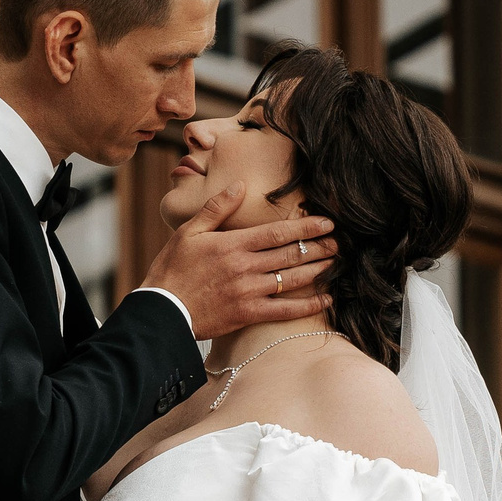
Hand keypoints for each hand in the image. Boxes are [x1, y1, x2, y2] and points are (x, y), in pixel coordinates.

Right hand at [144, 184, 338, 340]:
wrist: (162, 311)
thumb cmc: (173, 269)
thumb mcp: (189, 231)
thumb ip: (216, 208)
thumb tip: (239, 186)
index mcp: (233, 245)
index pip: (278, 232)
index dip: (306, 226)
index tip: (327, 222)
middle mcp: (245, 267)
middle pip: (291, 254)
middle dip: (318, 247)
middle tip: (338, 242)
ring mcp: (249, 292)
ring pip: (292, 279)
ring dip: (317, 270)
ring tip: (335, 263)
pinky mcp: (248, 314)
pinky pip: (285, 310)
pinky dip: (308, 305)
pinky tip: (326, 300)